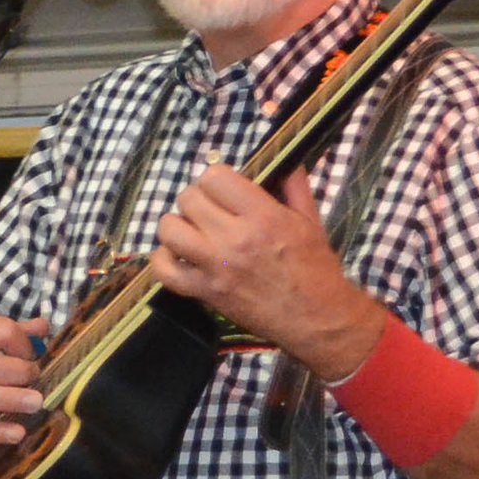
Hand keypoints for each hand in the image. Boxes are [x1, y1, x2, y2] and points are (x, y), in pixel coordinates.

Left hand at [151, 166, 386, 381]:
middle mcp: (234, 239)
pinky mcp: (203, 292)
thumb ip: (293, 187)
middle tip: (209, 211)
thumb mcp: (310, 221)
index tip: (224, 190)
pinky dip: (163, 260)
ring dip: (177, 225)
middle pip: (188, 199)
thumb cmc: (315, 268)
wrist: (315, 317)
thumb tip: (283, 161)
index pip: (214, 178)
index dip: (216, 179)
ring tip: (192, 231)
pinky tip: (178, 255)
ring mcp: (214, 267)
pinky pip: (164, 270)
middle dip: (197, 199)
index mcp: (262, 216)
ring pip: (169, 229)